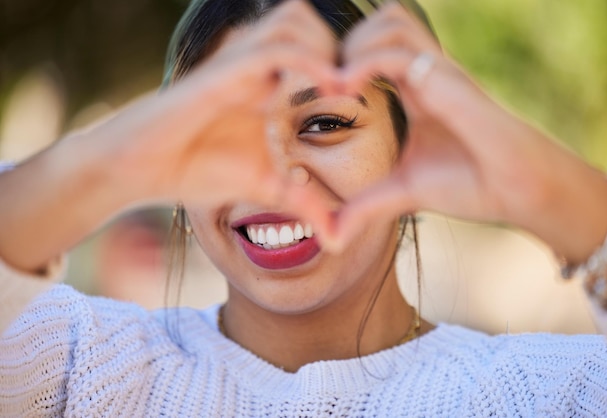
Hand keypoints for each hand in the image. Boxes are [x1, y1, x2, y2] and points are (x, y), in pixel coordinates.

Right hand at [91, 0, 337, 229]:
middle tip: (353, 83)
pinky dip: (309, 61)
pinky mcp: (222, 74)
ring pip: (293, 18)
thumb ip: (305, 204)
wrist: (139, 170)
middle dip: (339, 43)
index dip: (344, 59)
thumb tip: (337, 239)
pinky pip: (274, 49)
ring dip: (325, 45)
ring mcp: (238, 64)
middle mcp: (255, 64)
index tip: (364, 93)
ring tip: (341, 86)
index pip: (313, 44)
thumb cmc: (196, 169)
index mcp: (267, 82)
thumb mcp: (267, 186)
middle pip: (305, 17)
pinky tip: (330, 88)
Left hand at [331, 2, 606, 255]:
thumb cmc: (469, 185)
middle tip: (325, 83)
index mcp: (415, 88)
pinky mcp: (446, 81)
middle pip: (381, 21)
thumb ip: (363, 207)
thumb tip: (331, 238)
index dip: (343, 59)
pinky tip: (346, 91)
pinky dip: (364, 64)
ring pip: (389, 23)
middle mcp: (425, 72)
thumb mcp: (401, 193)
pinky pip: (397, 52)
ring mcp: (438, 71)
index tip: (319, 94)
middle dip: (344, 43)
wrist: (516, 190)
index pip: (374, 47)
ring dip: (354, 47)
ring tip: (336, 87)